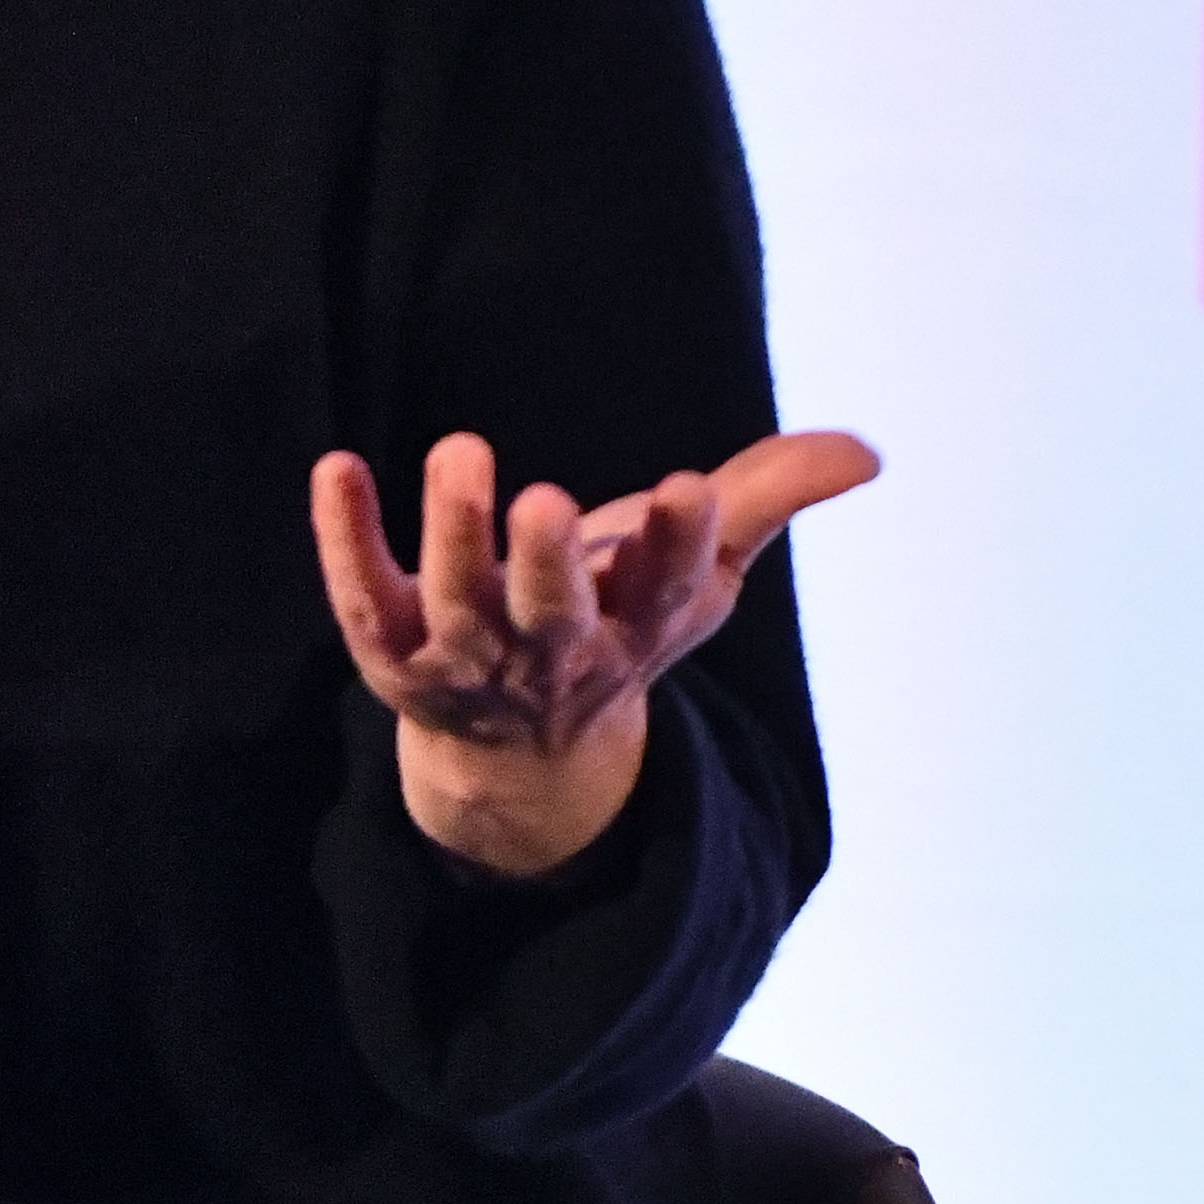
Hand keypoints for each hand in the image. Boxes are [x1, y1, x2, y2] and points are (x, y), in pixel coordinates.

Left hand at [308, 427, 878, 877]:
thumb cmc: (611, 624)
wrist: (513, 752)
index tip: (689, 490)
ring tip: (460, 451)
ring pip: (459, 604)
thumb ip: (769, 497)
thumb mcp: (696, 571)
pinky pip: (360, 596)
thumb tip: (867, 453)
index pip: (665, 594)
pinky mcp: (386, 646)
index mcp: (634, 630)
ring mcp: (464, 657)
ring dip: (454, 533)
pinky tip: (336, 467)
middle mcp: (551, 652)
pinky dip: (345, 538)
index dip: (679, 546)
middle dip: (552, 564)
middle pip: (552, 615)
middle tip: (550, 501)